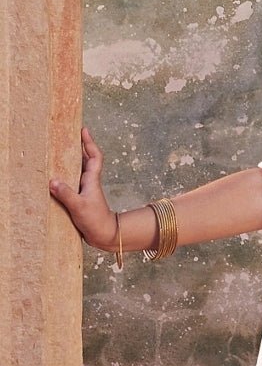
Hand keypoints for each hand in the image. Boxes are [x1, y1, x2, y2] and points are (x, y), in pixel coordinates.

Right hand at [49, 127, 120, 254]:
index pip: (94, 156)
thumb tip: (52, 181)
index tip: (84, 130)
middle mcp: (89, 182)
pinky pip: (72, 181)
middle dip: (78, 147)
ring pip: (78, 170)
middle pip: (85, 159)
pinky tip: (55, 176)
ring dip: (70, 160)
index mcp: (92, 180)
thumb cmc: (96, 221)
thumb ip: (66, 194)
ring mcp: (85, 190)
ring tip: (58, 150)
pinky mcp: (80, 198)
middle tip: (66, 135)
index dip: (90, 142)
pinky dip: (65, 175)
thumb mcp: (80, 207)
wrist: (105, 236)